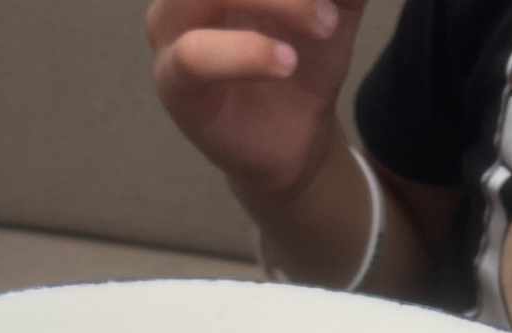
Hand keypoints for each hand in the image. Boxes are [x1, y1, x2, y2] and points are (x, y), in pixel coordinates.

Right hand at [147, 0, 367, 198]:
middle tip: (334, 2)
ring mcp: (171, 27)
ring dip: (280, 1)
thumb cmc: (308, 62)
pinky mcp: (172, 80)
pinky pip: (195, 54)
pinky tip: (287, 62)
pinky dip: (247, 52)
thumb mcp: (339, 2)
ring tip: (327, 24)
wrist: (298, 140)